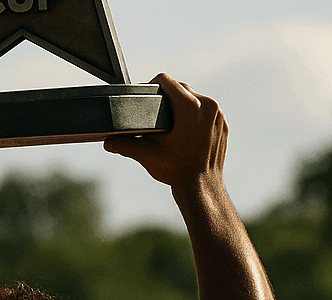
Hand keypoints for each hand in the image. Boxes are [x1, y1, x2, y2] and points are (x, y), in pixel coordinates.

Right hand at [104, 73, 226, 189]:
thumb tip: (108, 141)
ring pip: (196, 99)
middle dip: (168, 96)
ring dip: (184, 104)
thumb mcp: (147, 154)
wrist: (201, 188)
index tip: (147, 95)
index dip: (152, 84)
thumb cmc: (177, 171)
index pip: (167, 80)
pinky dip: (197, 117)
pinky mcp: (223, 125)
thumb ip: (125, 144)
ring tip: (171, 120)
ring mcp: (218, 116)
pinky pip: (208, 112)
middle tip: (155, 110)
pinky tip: (186, 129)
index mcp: (190, 107)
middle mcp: (208, 106)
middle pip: (182, 87)